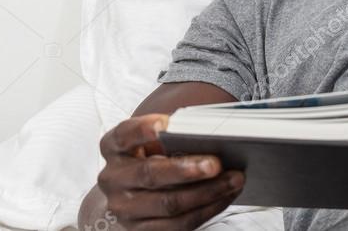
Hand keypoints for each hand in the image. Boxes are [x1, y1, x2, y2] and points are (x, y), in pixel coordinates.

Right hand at [96, 113, 244, 229]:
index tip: (166, 126)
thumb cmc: (155, 154)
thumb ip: (175, 134)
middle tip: (216, 164)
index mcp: (114, 147)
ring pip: (168, 204)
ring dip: (207, 192)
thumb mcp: (156, 139)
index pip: (125, 135)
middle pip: (150, 174)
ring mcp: (124, 208)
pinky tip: (225, 196)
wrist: (136, 189)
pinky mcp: (140, 230)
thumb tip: (213, 135)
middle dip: (186, 170)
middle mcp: (113, 178)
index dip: (143, 129)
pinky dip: (206, 210)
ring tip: (234, 180)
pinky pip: (177, 225)